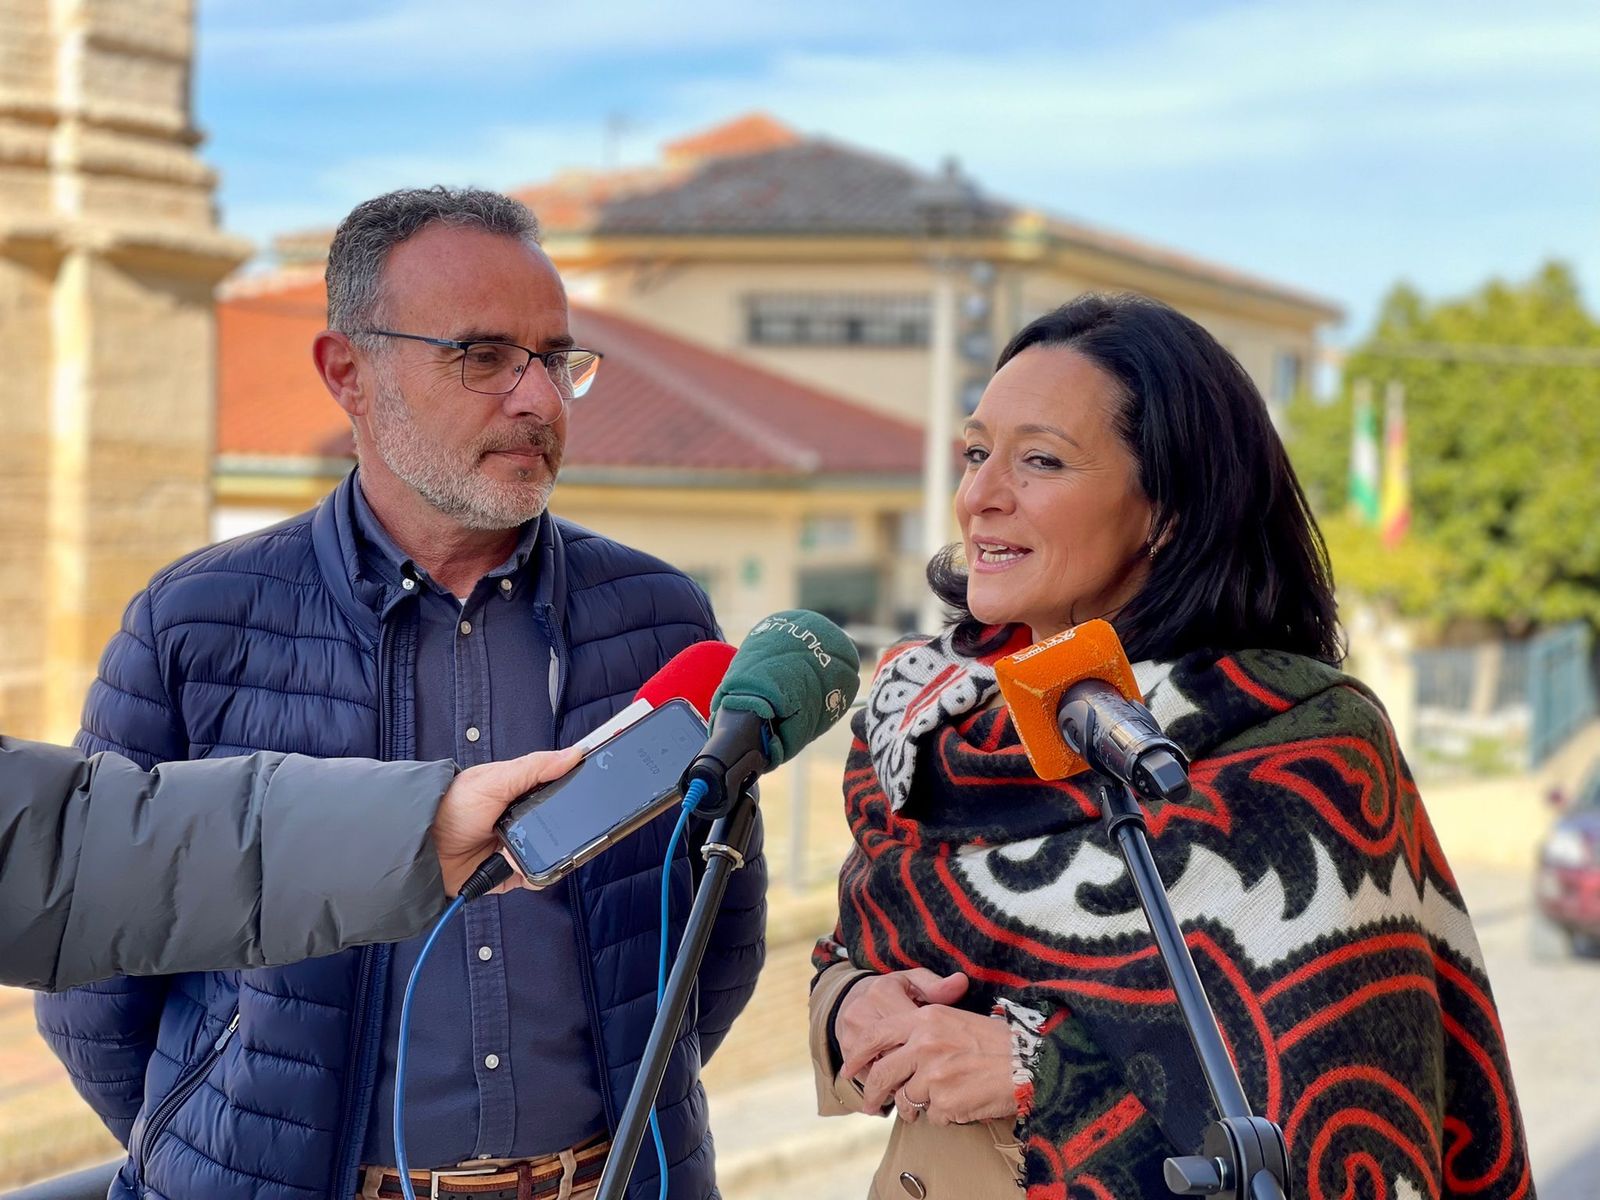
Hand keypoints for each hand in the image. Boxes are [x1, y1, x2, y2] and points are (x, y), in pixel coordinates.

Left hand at [430, 747, 582, 895]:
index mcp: (522, 791)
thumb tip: (572, 754)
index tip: (592, 789)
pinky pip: (537, 877)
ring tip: (521, 846)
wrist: (423, 849)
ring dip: (545, 852)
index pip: (559, 788)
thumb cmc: (452, 807)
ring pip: (554, 852)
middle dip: (564, 828)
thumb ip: (535, 767)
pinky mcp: (513, 872)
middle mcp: (523, 819)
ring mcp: (519, 846)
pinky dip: (534, 874)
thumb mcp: (495, 779)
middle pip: (562, 824)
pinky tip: (516, 865)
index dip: (575, 790)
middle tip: (559, 825)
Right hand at [836, 968, 968, 1087]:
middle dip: (916, 1069)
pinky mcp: (844, 1050)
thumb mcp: (914, 981)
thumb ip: (937, 986)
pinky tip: (901, 1090)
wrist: (852, 996)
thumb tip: (961, 983)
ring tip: (921, 1093)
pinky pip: (868, 1075)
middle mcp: (862, 1012)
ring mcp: (849, 1033)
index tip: (947, 1056)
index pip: (911, 1026)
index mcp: (883, 992)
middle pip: (894, 1052)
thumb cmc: (894, 992)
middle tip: (938, 1082)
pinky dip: (885, 1084)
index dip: (930, 1044)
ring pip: (880, 1068)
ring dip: (901, 1082)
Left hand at [858, 1004, 1015, 1125]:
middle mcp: (924, 1044)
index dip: (858, 1055)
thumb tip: (894, 1051)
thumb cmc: (996, 1042)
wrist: (1029, 1063)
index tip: (849, 1069)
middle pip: (882, 1074)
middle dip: (873, 1093)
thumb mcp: (954, 1020)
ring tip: (934, 1102)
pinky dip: (942, 1115)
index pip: (875, 1036)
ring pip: (905, 1100)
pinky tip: (961, 1103)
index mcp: (925, 1019)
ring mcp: (933, 1074)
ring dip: (914, 1107)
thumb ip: (922, 1030)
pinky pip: (931, 1116)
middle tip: (872, 1104)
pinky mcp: (945, 1101)